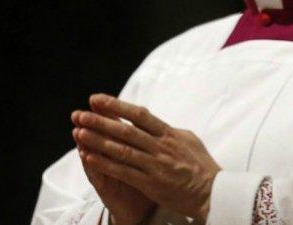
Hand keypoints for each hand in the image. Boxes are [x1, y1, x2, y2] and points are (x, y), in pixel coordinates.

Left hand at [72, 94, 220, 222]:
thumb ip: (169, 131)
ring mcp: (155, 165)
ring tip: (79, 132)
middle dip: (100, 121)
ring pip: (121, 149)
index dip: (116, 106)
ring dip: (97, 140)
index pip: (139, 115)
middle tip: (80, 114)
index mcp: (169, 134)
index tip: (97, 100)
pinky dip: (105, 164)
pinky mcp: (151, 184)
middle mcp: (160, 147)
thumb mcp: (189, 140)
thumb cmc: (202, 167)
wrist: (213, 193)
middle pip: (125, 130)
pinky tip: (89, 158)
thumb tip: (155, 122)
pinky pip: (123, 172)